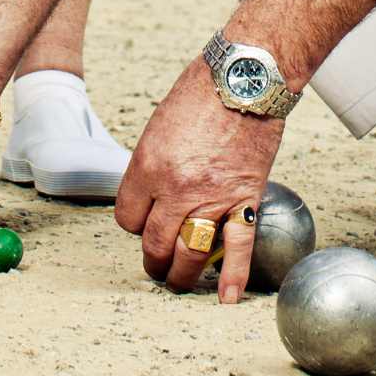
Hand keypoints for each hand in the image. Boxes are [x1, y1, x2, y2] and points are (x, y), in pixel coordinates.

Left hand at [116, 57, 285, 302]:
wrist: (247, 77)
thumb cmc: (202, 90)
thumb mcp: (159, 125)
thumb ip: (153, 164)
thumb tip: (152, 194)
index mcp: (148, 165)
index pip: (128, 217)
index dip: (135, 224)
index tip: (144, 222)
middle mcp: (176, 187)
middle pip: (155, 242)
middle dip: (153, 258)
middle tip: (156, 264)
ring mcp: (212, 196)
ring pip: (190, 252)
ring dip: (182, 274)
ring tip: (180, 281)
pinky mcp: (245, 198)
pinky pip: (238, 246)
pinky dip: (234, 276)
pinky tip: (226, 298)